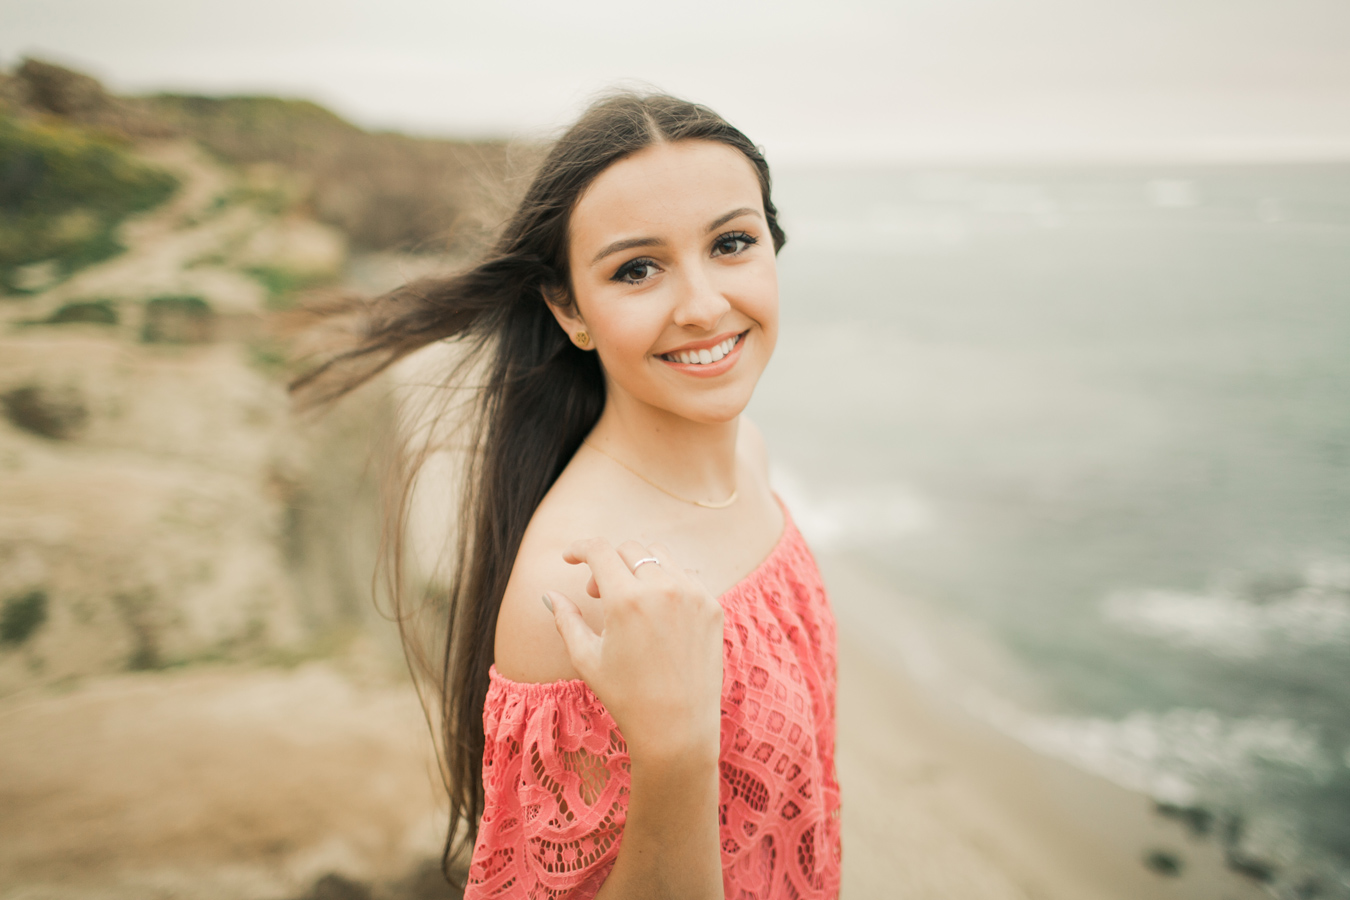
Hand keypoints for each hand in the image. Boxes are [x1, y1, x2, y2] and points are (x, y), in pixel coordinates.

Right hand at [544, 539, 723, 766]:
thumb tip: (548, 595)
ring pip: (660, 556)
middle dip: (607, 563)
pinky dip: (667, 580)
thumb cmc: (626, 696)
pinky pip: (686, 575)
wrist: (677, 727)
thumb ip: (565, 619)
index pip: (599, 550)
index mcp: (627, 599)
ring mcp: (693, 595)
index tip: (570, 558)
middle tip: (597, 594)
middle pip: (629, 550)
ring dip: (638, 567)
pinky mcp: (712, 607)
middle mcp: (663, 589)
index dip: (579, 549)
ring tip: (629, 600)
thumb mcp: (587, 658)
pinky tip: (657, 608)